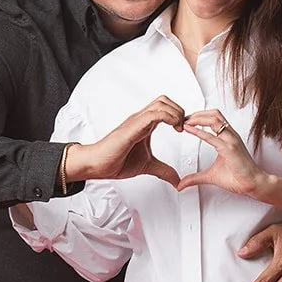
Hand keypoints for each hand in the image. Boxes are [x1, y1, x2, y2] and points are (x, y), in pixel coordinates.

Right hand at [64, 98, 184, 186]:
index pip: (164, 108)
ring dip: (175, 112)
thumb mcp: (147, 166)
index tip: (185, 130)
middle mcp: (141, 119)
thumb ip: (163, 171)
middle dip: (179, 110)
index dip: (178, 115)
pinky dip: (168, 117)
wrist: (96, 164)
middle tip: (184, 127)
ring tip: (180, 128)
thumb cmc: (115, 161)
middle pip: (164, 100)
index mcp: (144, 125)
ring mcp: (136, 121)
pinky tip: (173, 128)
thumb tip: (177, 181)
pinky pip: (154, 114)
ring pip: (161, 103)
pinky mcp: (133, 127)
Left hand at [177, 109, 266, 196]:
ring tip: (186, 121)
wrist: (253, 183)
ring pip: (214, 119)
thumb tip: (182, 183)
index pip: (214, 119)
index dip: (199, 117)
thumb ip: (195, 177)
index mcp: (228, 138)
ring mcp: (231, 140)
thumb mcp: (211, 176)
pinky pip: (212, 136)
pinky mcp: (230, 148)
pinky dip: (198, 131)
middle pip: (213, 114)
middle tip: (183, 118)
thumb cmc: (238, 177)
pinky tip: (189, 129)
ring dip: (197, 118)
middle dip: (197, 114)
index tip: (186, 121)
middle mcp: (230, 136)